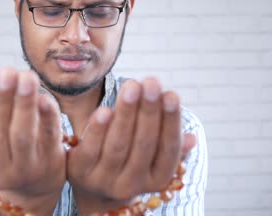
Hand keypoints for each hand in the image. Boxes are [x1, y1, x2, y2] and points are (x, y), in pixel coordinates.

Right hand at [0, 68, 65, 214]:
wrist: (35, 186)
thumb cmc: (4, 149)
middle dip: (2, 99)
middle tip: (7, 71)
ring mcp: (26, 169)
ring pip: (22, 135)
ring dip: (24, 103)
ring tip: (27, 76)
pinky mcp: (50, 163)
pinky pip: (49, 137)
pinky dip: (48, 117)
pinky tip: (46, 97)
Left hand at [67, 78, 195, 214]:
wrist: (91, 189)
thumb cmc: (127, 162)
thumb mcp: (149, 158)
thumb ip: (167, 146)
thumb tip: (191, 138)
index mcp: (156, 180)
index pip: (168, 151)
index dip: (171, 122)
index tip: (171, 94)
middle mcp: (132, 185)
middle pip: (143, 145)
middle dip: (149, 111)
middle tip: (152, 82)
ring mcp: (104, 181)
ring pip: (118, 144)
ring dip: (126, 112)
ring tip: (132, 85)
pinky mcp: (80, 172)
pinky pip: (91, 148)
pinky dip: (98, 129)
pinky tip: (105, 109)